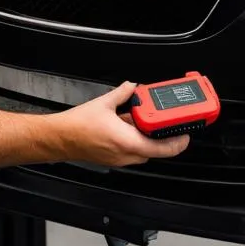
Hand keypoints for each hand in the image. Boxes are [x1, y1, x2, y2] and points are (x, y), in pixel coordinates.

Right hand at [53, 82, 190, 166]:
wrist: (59, 138)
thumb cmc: (77, 126)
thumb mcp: (104, 102)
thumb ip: (123, 92)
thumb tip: (132, 86)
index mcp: (127, 141)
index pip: (161, 148)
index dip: (177, 143)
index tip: (185, 135)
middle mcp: (125, 154)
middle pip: (155, 150)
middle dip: (163, 138)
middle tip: (169, 125)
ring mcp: (118, 159)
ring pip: (143, 152)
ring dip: (148, 139)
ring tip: (147, 123)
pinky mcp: (112, 159)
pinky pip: (131, 151)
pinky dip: (136, 140)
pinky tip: (129, 126)